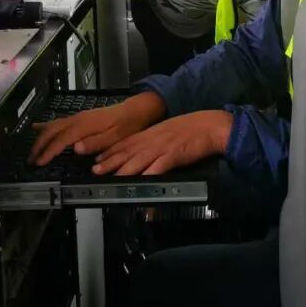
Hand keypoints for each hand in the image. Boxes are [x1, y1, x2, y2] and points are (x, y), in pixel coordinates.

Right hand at [29, 91, 165, 165]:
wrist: (134, 111)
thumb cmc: (126, 125)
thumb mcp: (115, 137)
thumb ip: (95, 143)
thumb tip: (76, 148)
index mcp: (85, 125)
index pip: (61, 140)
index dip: (49, 151)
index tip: (39, 162)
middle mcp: (78, 119)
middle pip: (52, 131)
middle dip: (39, 146)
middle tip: (31, 160)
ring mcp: (78, 117)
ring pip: (53, 125)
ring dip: (41, 138)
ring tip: (32, 150)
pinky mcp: (79, 117)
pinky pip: (58, 121)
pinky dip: (46, 126)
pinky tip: (37, 127)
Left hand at [92, 110, 233, 175]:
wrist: (210, 125)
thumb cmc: (191, 129)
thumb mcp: (168, 131)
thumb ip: (155, 141)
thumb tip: (143, 151)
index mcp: (151, 133)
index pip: (126, 142)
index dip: (111, 151)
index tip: (97, 158)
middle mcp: (153, 139)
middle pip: (127, 151)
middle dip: (110, 161)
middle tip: (95, 169)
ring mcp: (162, 147)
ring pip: (138, 160)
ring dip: (122, 169)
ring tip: (110, 177)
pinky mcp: (173, 155)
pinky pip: (158, 167)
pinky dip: (148, 175)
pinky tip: (139, 181)